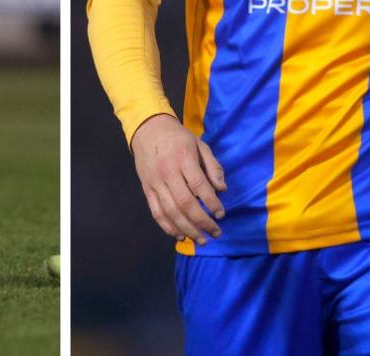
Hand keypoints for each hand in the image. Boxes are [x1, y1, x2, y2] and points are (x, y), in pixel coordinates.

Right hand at [130, 113, 226, 244]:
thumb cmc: (178, 138)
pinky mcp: (147, 189)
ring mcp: (155, 182)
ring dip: (187, 229)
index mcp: (183, 158)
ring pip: (171, 211)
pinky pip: (157, 212)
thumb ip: (213, 167)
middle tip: (216, 233)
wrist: (147, 129)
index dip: (212, 203)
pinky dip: (168, 227)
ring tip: (201, 240)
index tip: (222, 215)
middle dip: (202, 221)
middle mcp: (168, 172)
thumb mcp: (200, 145)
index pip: (199, 186)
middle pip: (185, 203)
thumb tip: (222, 189)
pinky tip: (180, 236)